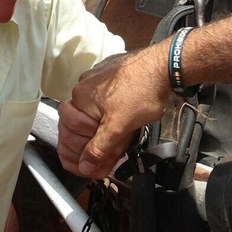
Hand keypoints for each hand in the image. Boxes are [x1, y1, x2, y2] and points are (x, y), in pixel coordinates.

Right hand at [59, 45, 171, 176]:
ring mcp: (98, 77)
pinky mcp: (111, 74)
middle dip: (95, 137)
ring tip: (125, 129)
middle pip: (80, 121)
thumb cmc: (143, 90)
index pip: (68, 130)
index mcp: (81, 97)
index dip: (82, 149)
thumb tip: (85, 165)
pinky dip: (113, 110)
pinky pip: (105, 98)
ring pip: (94, 110)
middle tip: (113, 146)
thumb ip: (99, 148)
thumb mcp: (119, 127)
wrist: (164, 66)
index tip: (95, 159)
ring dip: (105, 125)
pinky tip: (129, 114)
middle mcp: (84, 84)